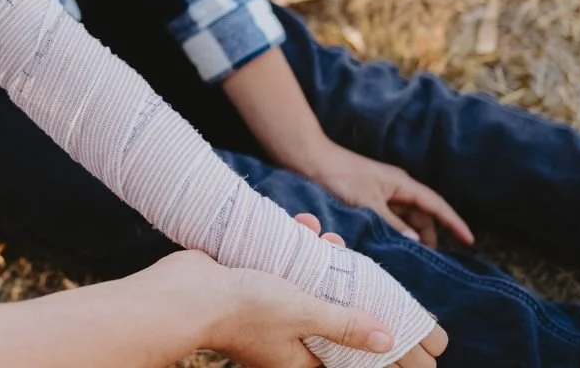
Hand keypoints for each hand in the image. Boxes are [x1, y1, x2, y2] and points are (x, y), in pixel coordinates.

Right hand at [154, 233, 447, 367]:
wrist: (184, 293)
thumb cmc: (243, 308)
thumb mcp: (302, 313)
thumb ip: (343, 324)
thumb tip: (387, 339)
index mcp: (300, 362)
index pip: (348, 360)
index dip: (373, 343)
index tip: (395, 325)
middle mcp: (285, 343)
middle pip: (329, 321)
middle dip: (348, 293)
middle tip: (367, 272)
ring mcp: (266, 316)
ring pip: (306, 289)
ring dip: (321, 263)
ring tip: (333, 240)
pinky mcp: (250, 288)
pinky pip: (282, 270)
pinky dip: (294, 249)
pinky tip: (303, 225)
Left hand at [303, 141, 473, 247]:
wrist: (309, 159)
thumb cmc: (339, 176)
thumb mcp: (367, 204)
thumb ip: (392, 225)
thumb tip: (417, 243)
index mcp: (401, 183)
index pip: (435, 204)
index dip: (453, 222)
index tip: (469, 240)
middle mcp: (394, 187)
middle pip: (421, 216)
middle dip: (428, 236)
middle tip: (428, 263)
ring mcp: (381, 193)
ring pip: (404, 219)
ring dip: (408, 237)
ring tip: (409, 260)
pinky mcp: (366, 198)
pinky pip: (388, 219)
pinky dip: (392, 233)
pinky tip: (389, 248)